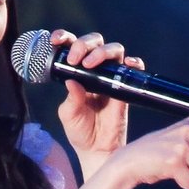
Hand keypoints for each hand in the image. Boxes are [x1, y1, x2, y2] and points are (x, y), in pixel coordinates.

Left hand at [53, 30, 145, 157]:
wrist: (97, 150)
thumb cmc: (80, 131)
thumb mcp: (69, 114)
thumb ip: (71, 98)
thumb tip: (72, 81)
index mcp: (77, 73)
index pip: (72, 47)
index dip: (65, 38)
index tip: (56, 40)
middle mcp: (94, 71)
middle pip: (95, 42)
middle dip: (84, 44)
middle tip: (75, 59)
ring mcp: (111, 77)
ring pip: (113, 50)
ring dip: (102, 52)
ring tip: (90, 64)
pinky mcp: (125, 87)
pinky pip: (133, 68)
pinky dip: (133, 63)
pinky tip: (128, 64)